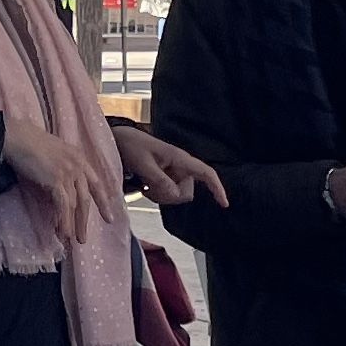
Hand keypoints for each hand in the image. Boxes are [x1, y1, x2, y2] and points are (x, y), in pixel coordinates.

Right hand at [0, 116, 116, 236]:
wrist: (17, 137)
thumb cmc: (28, 145)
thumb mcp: (53, 157)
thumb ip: (61, 174)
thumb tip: (60, 197)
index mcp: (79, 158)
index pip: (96, 184)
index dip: (103, 203)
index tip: (109, 218)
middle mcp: (78, 165)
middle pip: (86, 198)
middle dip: (85, 221)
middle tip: (83, 238)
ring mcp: (68, 172)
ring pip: (76, 204)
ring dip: (73, 224)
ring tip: (72, 239)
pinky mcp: (57, 179)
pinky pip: (63, 205)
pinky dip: (64, 220)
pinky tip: (63, 231)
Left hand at [113, 124, 227, 206]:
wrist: (121, 141)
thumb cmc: (132, 147)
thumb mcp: (143, 164)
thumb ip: (159, 180)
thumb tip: (176, 196)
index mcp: (179, 158)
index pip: (206, 173)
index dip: (217, 188)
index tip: (224, 204)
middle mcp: (180, 167)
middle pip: (186, 193)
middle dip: (169, 196)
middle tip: (148, 187)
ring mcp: (173, 174)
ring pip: (176, 196)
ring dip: (160, 196)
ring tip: (144, 184)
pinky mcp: (166, 179)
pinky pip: (167, 196)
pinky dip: (156, 195)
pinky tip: (144, 186)